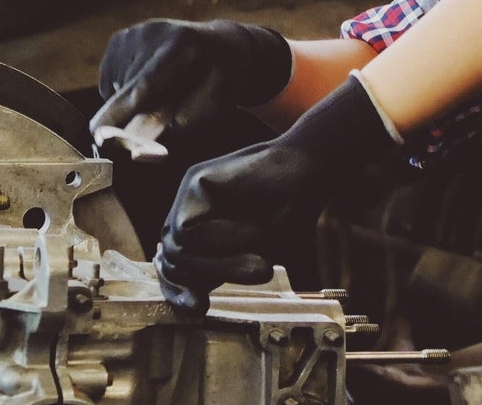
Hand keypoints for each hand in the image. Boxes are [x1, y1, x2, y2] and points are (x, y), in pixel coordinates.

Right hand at [89, 20, 292, 145]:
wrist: (224, 46)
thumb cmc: (222, 81)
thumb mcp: (213, 107)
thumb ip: (176, 129)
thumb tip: (137, 153)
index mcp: (183, 45)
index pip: (144, 85)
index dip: (119, 113)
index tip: (98, 136)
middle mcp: (153, 32)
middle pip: (125, 89)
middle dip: (131, 114)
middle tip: (164, 113)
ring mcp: (134, 32)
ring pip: (113, 87)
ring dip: (129, 102)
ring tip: (163, 92)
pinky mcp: (121, 38)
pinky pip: (110, 79)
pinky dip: (123, 90)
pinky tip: (149, 83)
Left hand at [157, 77, 399, 314]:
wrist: (310, 170)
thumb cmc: (289, 214)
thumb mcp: (253, 255)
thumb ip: (221, 271)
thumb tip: (191, 300)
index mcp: (200, 233)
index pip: (173, 269)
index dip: (178, 293)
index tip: (200, 310)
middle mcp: (189, 212)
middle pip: (171, 261)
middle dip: (206, 279)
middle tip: (257, 274)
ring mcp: (189, 195)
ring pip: (177, 248)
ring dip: (221, 263)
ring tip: (260, 261)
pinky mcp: (195, 180)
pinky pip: (187, 228)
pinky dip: (220, 239)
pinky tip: (252, 230)